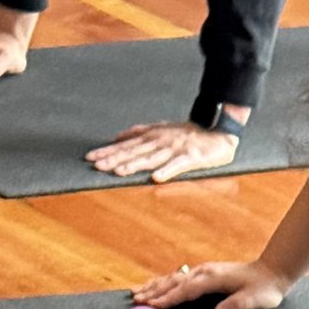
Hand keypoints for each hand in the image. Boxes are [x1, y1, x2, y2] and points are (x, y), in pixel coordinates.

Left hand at [87, 117, 241, 182]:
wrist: (218, 132)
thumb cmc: (189, 133)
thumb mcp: (162, 128)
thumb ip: (139, 131)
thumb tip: (118, 136)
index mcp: (152, 136)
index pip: (125, 145)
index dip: (108, 151)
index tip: (90, 157)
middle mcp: (160, 141)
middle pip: (134, 152)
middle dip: (114, 159)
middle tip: (96, 166)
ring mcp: (175, 149)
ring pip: (151, 158)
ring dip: (134, 166)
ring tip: (119, 172)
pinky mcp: (191, 157)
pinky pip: (177, 166)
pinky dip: (167, 172)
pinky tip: (156, 179)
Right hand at [131, 257, 288, 308]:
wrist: (270, 273)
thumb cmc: (263, 290)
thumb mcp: (255, 301)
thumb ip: (237, 307)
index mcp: (212, 279)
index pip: (186, 290)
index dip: (169, 298)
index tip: (153, 305)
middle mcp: (204, 272)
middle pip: (173, 281)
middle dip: (153, 291)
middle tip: (135, 300)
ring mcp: (202, 271)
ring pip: (172, 278)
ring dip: (154, 285)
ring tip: (136, 293)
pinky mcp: (203, 274)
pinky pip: (178, 278)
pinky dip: (163, 283)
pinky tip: (154, 288)